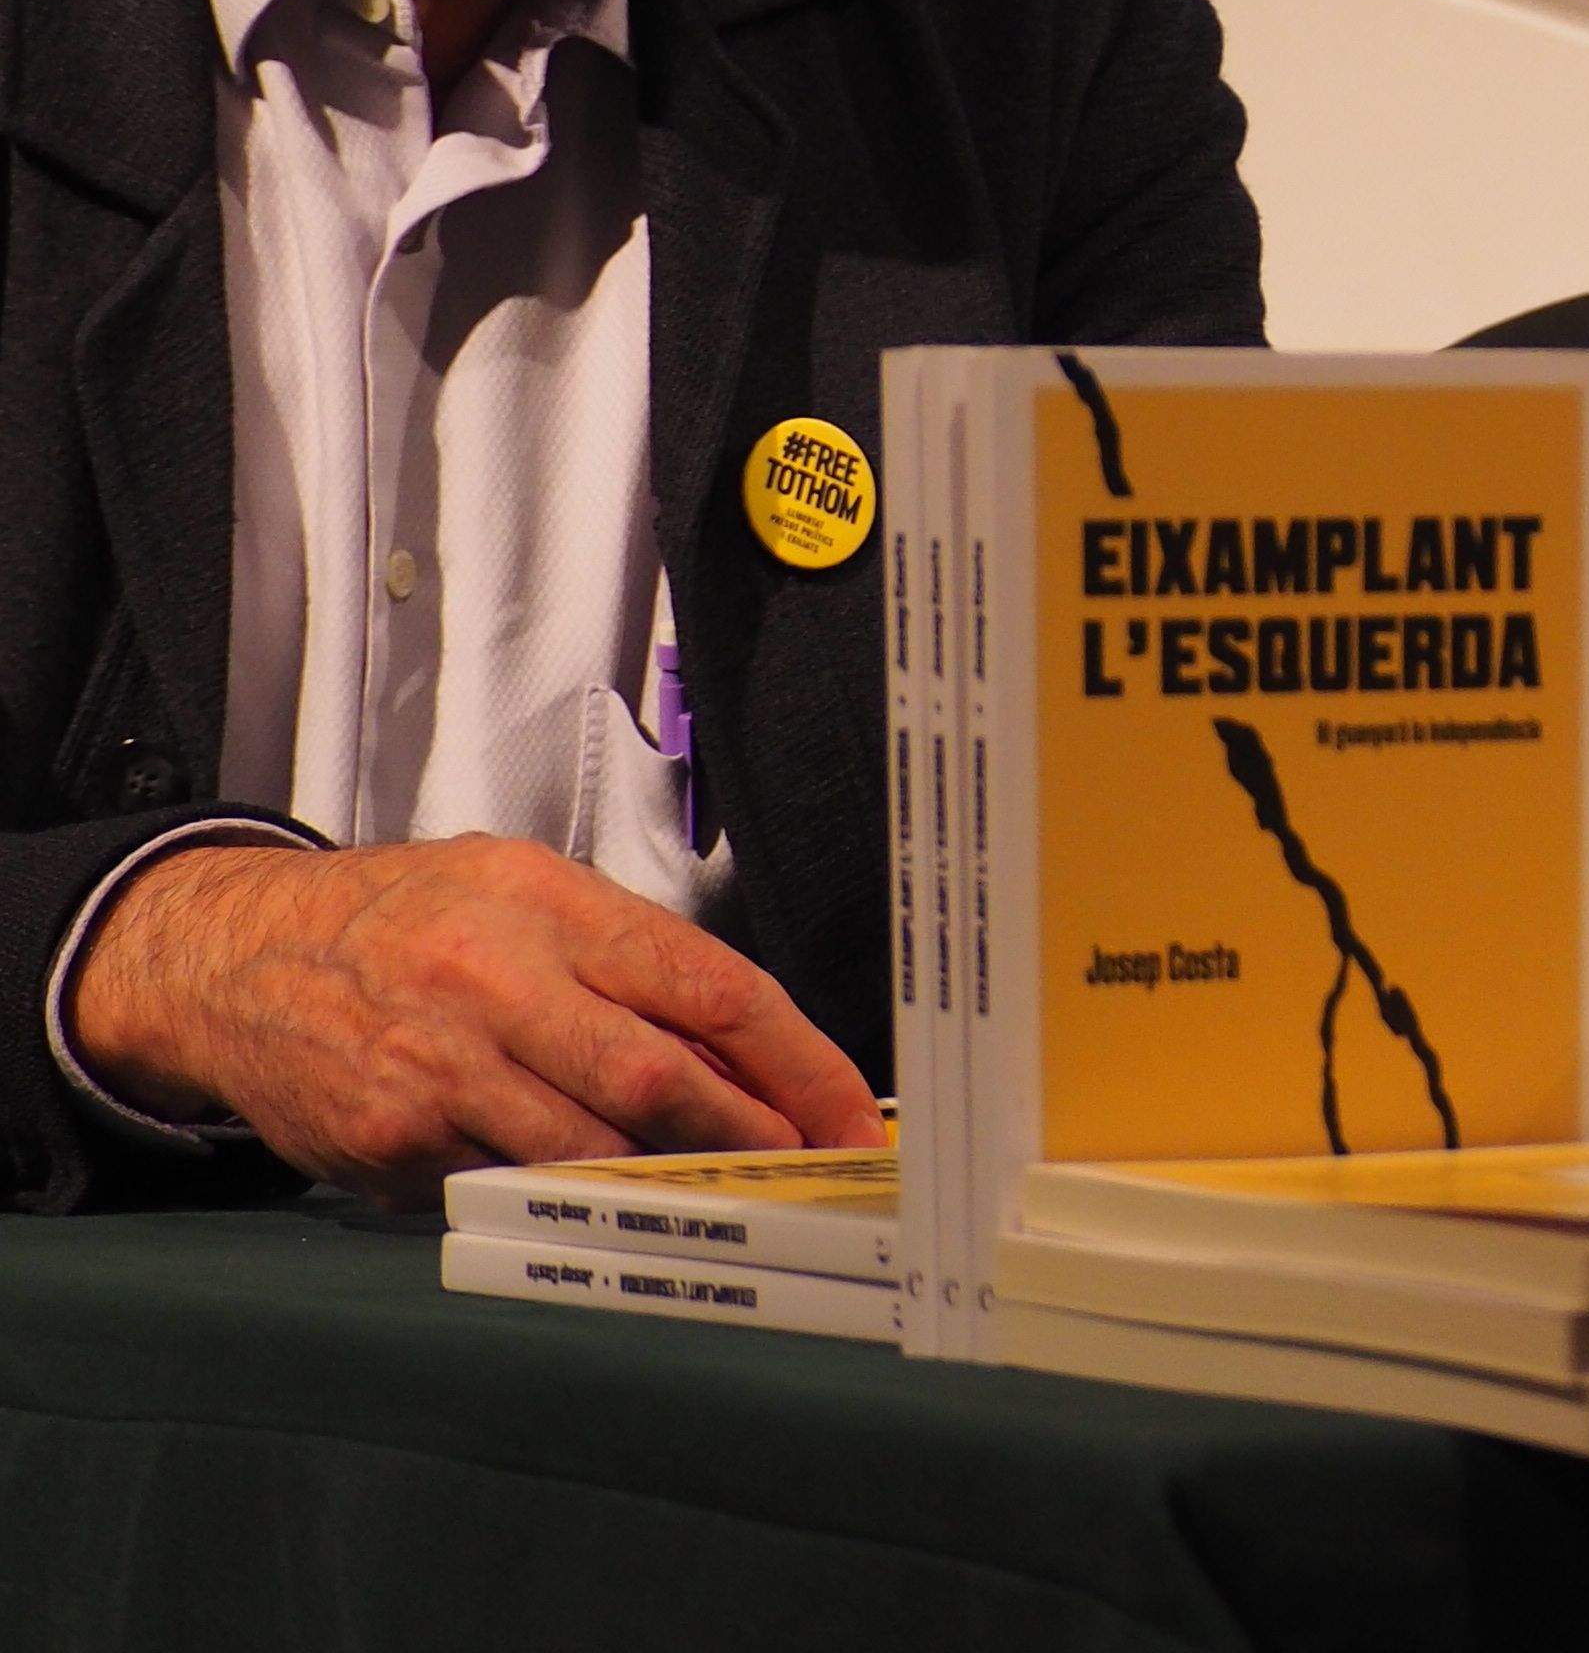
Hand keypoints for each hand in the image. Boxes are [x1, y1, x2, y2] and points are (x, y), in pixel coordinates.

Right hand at [66, 833, 880, 1203]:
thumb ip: (632, 961)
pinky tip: (572, 1188)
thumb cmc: (406, 919)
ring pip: (586, 1154)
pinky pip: (503, 1189)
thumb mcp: (529, 890)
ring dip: (662, 1184)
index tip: (851, 1115)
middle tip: (808, 1176)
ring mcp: (439, 1071)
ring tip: (711, 1194)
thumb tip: (751, 1053)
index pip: (710, 987)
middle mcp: (497, 985)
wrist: (238, 956)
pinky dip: (552, 1196)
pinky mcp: (392, 1143)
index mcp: (553, 907)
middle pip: (657, 1081)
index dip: (799, 1061)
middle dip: (746, 1139)